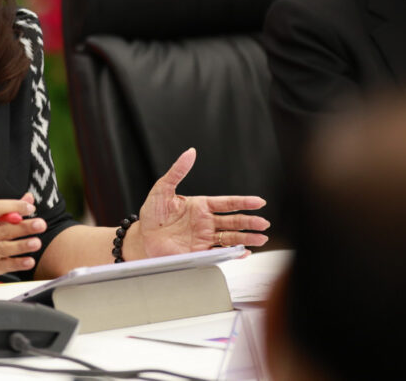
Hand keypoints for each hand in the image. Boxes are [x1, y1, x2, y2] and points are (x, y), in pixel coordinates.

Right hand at [0, 193, 44, 285]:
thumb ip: (8, 210)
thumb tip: (28, 199)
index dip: (12, 206)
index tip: (29, 206)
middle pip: (3, 230)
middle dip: (23, 226)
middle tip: (40, 224)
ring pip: (3, 248)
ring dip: (21, 246)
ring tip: (36, 242)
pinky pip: (3, 266)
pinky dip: (17, 263)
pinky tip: (28, 261)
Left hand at [132, 148, 269, 258]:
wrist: (143, 236)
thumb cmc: (152, 213)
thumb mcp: (162, 189)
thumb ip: (177, 171)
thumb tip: (190, 152)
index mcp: (200, 206)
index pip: (226, 203)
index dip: (243, 202)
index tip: (259, 201)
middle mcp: (206, 222)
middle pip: (233, 221)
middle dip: (249, 222)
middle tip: (263, 223)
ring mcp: (204, 238)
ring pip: (230, 237)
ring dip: (246, 238)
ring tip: (261, 239)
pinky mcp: (199, 252)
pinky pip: (219, 253)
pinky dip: (232, 254)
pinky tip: (243, 252)